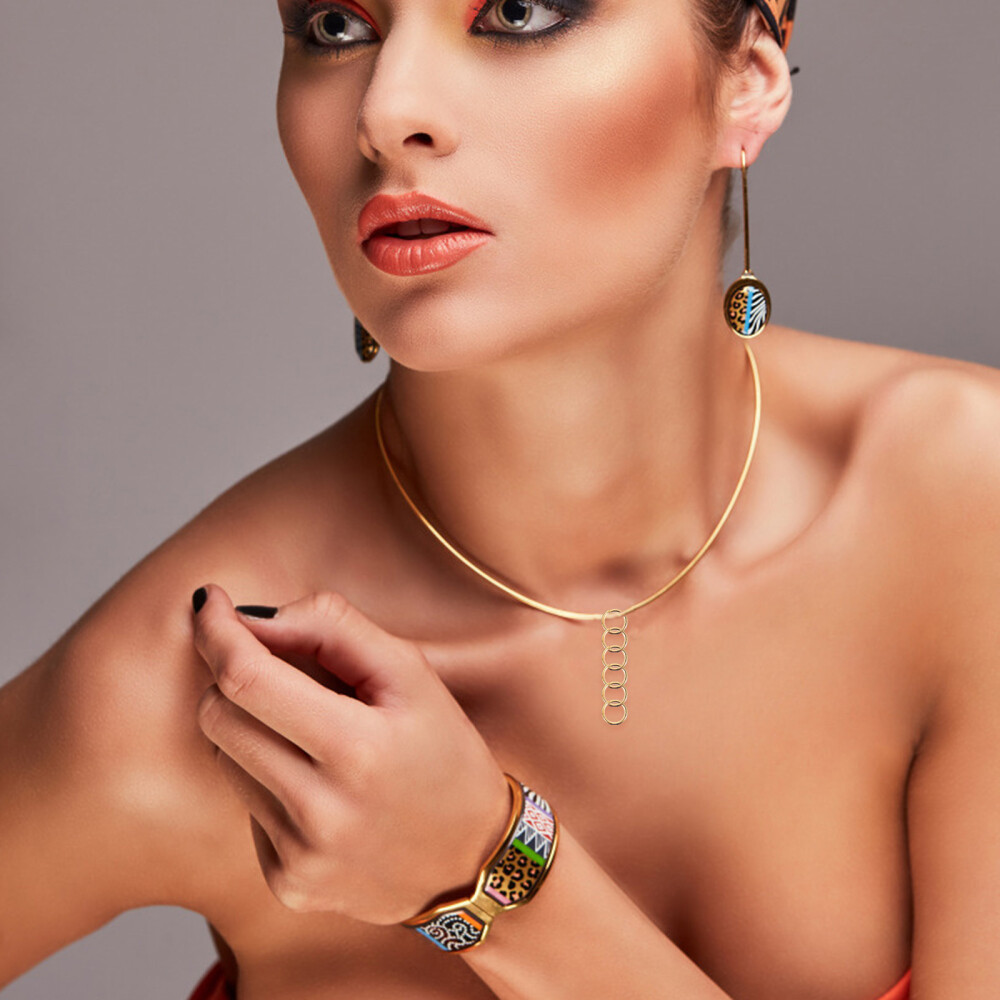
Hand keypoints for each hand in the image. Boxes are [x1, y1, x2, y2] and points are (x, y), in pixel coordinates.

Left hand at [190, 584, 512, 924]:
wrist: (473, 858)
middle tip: (272, 662)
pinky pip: (245, 807)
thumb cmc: (446, 751)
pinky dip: (269, 779)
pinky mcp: (287, 883)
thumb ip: (332, 628)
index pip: (247, 679)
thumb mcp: (411, 672)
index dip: (217, 632)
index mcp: (357, 749)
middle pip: (217, 717)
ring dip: (253, 728)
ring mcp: (299, 856)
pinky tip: (319, 785)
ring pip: (224, 758)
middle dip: (231, 675)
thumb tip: (251, 619)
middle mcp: (320, 811)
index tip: (211, 602)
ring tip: (315, 733)